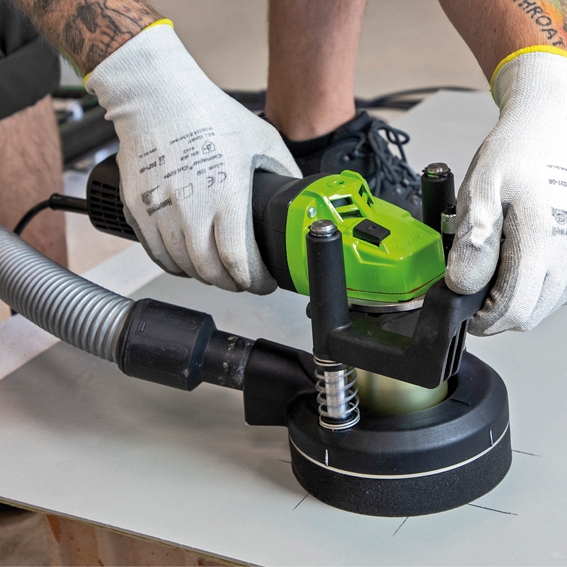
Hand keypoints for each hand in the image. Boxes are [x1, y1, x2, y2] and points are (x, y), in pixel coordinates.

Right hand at [86, 23, 300, 293]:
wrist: (156, 96)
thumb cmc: (208, 114)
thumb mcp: (262, 140)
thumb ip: (283, 172)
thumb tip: (296, 197)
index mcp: (226, 196)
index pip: (239, 261)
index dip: (254, 282)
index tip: (263, 284)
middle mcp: (191, 209)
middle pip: (210, 272)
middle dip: (232, 284)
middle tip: (242, 281)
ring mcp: (160, 211)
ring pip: (183, 267)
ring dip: (205, 276)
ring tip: (218, 270)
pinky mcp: (137, 210)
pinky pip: (157, 254)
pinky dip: (176, 265)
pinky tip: (188, 259)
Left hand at [445, 50, 566, 334]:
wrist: (549, 129)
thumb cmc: (516, 154)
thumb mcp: (480, 191)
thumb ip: (473, 242)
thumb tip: (462, 284)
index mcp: (541, 242)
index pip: (513, 311)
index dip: (481, 319)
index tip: (462, 307)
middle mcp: (566, 255)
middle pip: (528, 315)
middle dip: (493, 312)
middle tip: (470, 287)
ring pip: (541, 304)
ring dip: (510, 299)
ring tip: (488, 266)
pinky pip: (550, 287)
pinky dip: (525, 285)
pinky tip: (508, 259)